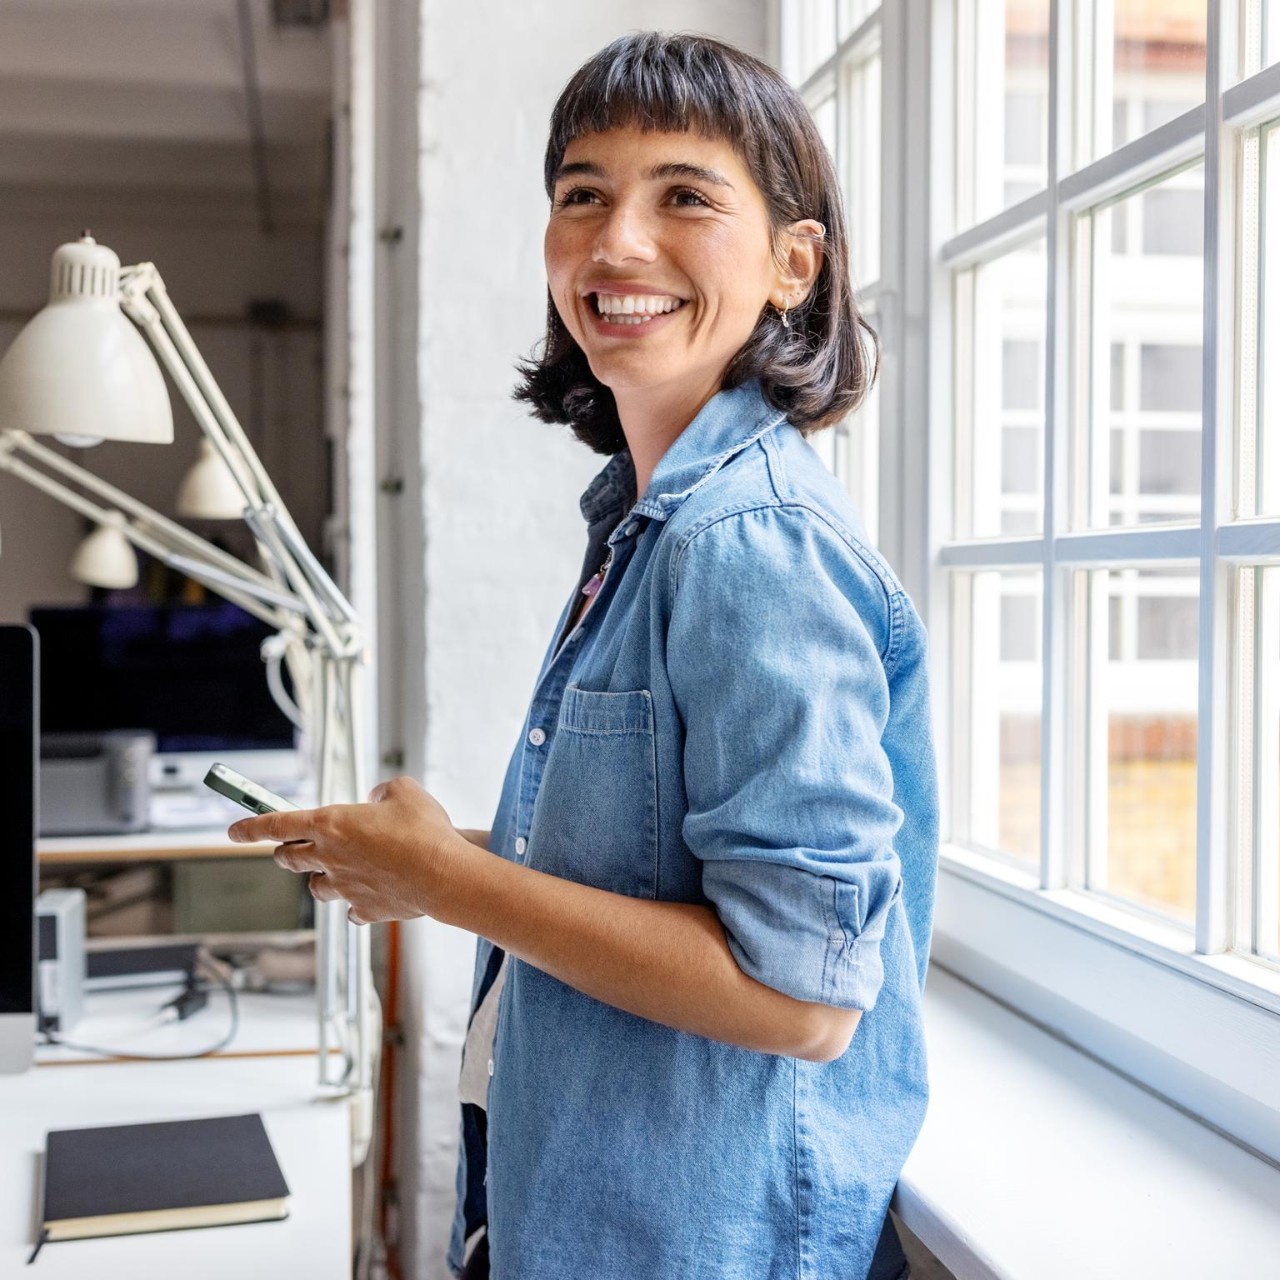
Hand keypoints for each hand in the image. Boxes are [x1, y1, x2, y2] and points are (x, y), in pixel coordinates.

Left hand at [227, 775, 471, 924]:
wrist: (443, 875)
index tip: (233, 831)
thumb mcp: (404, 791)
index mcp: (332, 824)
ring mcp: (345, 887)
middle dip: (286, 852)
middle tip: (292, 848)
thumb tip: (376, 800)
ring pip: (316, 888)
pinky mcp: (364, 909)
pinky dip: (354, 903)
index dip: (251, 826)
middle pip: (290, 858)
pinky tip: (367, 895)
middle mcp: (330, 857)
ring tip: (338, 871)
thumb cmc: (424, 830)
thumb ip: (383, 791)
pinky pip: (350, 910)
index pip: (277, 824)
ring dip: (320, 878)